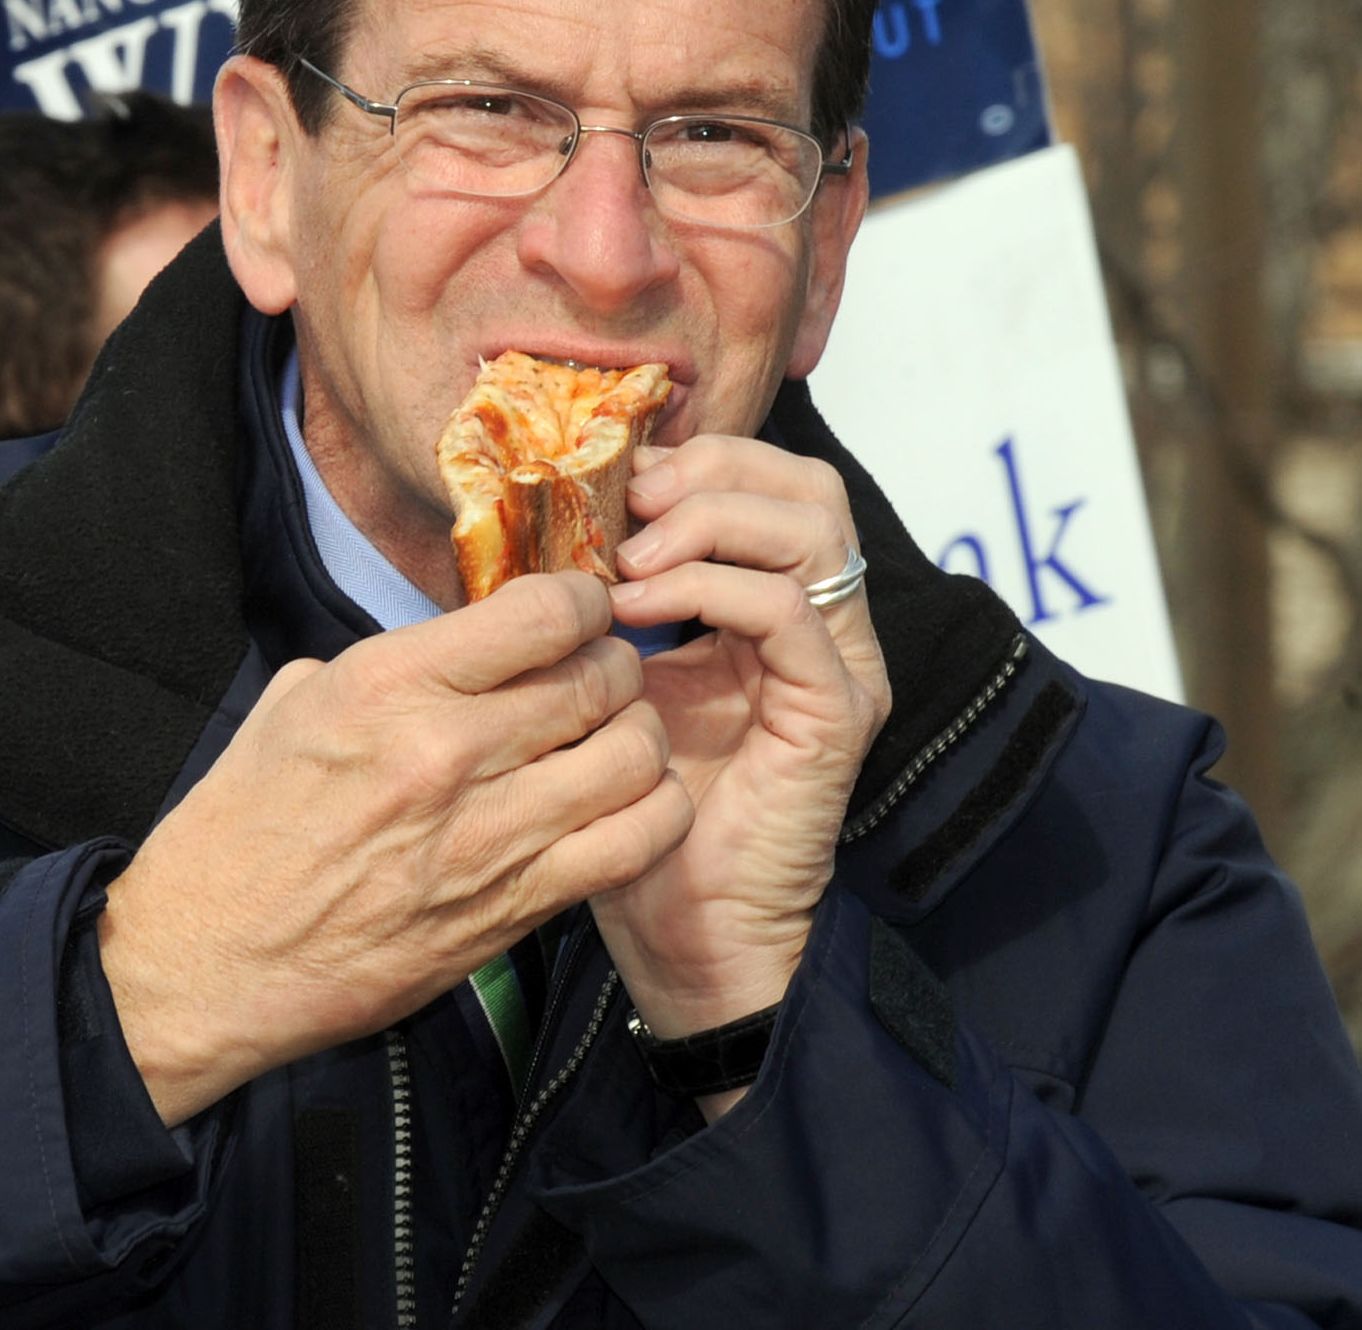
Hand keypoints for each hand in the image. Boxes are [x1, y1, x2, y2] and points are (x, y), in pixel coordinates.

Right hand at [99, 572, 691, 1123]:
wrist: (206, 961)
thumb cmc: (242, 829)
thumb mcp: (298, 703)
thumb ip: (391, 664)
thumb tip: (461, 645)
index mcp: (391, 684)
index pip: (545, 612)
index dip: (582, 602)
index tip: (578, 613)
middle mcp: (448, 751)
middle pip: (601, 678)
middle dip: (615, 665)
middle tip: (602, 676)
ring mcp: (487, 836)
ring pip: (633, 755)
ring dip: (640, 737)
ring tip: (616, 739)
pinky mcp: (510, 910)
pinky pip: (631, 845)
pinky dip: (652, 814)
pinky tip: (627, 806)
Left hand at [595, 436, 889, 1056]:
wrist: (679, 931)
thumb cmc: (634, 804)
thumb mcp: (613, 674)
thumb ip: (607, 595)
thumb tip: (549, 512)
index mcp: (774, 605)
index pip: (767, 479)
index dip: (693, 457)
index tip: (609, 477)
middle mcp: (823, 623)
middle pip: (807, 483)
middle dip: (710, 469)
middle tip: (628, 499)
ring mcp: (840, 664)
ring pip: (811, 527)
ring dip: (708, 519)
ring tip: (630, 554)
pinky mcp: (835, 711)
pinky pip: (790, 610)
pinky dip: (710, 586)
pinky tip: (640, 605)